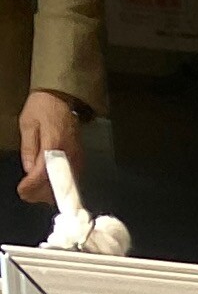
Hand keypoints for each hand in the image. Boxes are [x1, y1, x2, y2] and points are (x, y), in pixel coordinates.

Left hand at [19, 91, 81, 206]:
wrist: (62, 98)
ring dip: (49, 193)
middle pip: (56, 184)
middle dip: (39, 193)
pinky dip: (59, 187)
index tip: (22, 191)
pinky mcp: (79, 161)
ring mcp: (76, 159)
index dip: (32, 185)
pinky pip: (70, 181)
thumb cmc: (43, 107)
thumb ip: (28, 147)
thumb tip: (28, 168)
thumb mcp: (27, 123)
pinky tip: (47, 188)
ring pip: (65, 186)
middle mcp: (68, 155)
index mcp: (54, 144)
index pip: (43, 173)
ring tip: (34, 194)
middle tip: (26, 195)